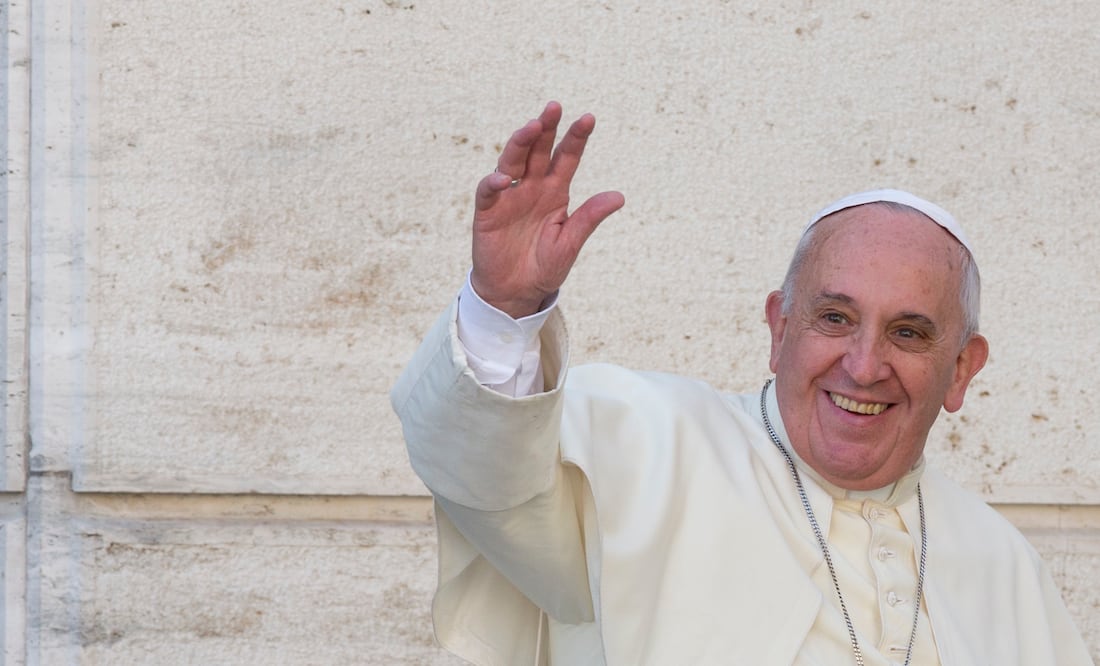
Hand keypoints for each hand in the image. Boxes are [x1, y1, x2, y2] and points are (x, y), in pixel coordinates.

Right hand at [470, 102, 624, 318]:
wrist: (516, 292)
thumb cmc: (544, 266)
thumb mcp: (570, 242)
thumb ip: (589, 218)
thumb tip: (619, 196)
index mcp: (556, 191)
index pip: (567, 158)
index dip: (576, 138)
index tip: (588, 118)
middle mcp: (532, 187)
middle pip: (539, 151)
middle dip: (546, 128)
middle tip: (554, 108)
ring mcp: (509, 197)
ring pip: (513, 161)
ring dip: (521, 143)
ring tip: (532, 127)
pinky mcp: (488, 211)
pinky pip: (489, 191)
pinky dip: (494, 183)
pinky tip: (504, 179)